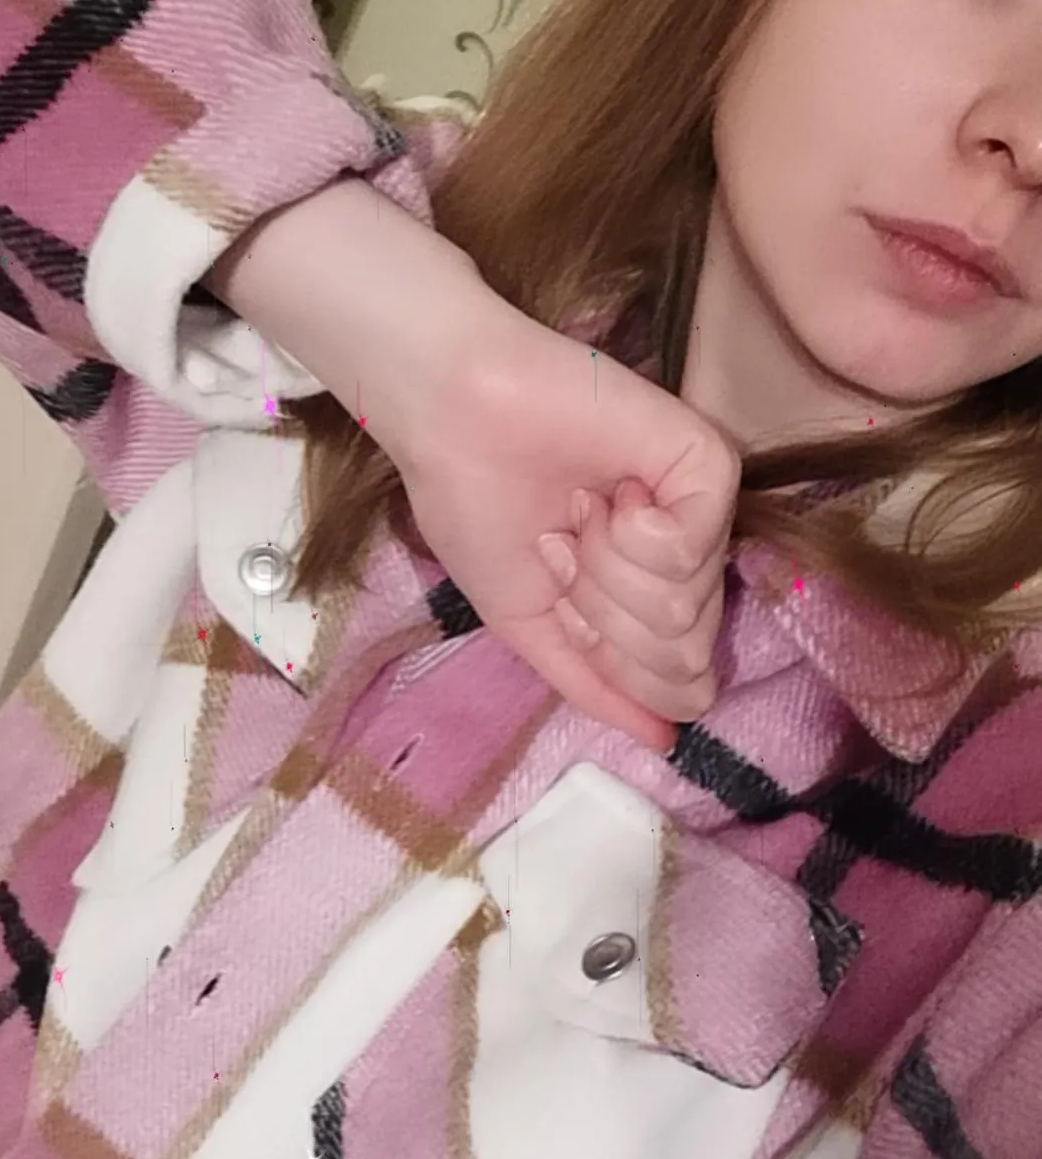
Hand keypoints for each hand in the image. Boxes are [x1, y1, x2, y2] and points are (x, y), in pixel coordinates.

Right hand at [209, 181, 739, 752]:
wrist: (452, 417)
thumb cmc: (475, 503)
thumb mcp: (530, 622)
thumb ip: (594, 685)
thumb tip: (665, 741)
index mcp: (646, 594)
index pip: (675, 681)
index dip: (614, 661)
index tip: (560, 589)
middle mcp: (685, 557)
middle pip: (684, 653)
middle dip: (607, 617)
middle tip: (566, 546)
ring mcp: (700, 511)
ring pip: (688, 606)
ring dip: (609, 571)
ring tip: (580, 510)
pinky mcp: (706, 465)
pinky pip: (693, 548)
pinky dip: (633, 536)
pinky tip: (608, 493)